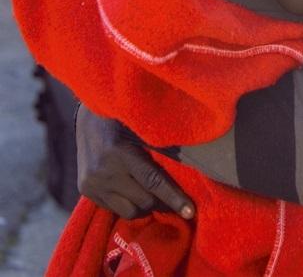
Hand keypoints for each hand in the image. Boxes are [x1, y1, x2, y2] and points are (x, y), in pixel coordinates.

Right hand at [76, 103, 194, 219]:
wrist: (89, 117)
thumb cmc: (123, 118)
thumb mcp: (140, 127)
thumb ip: (157, 148)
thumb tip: (187, 171)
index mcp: (120, 152)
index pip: (152, 181)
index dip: (173, 197)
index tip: (190, 211)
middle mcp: (105, 172)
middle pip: (144, 200)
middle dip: (161, 201)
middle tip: (173, 197)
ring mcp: (93, 184)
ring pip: (129, 211)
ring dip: (144, 206)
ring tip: (152, 194)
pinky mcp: (86, 191)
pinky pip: (114, 209)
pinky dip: (128, 203)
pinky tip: (133, 191)